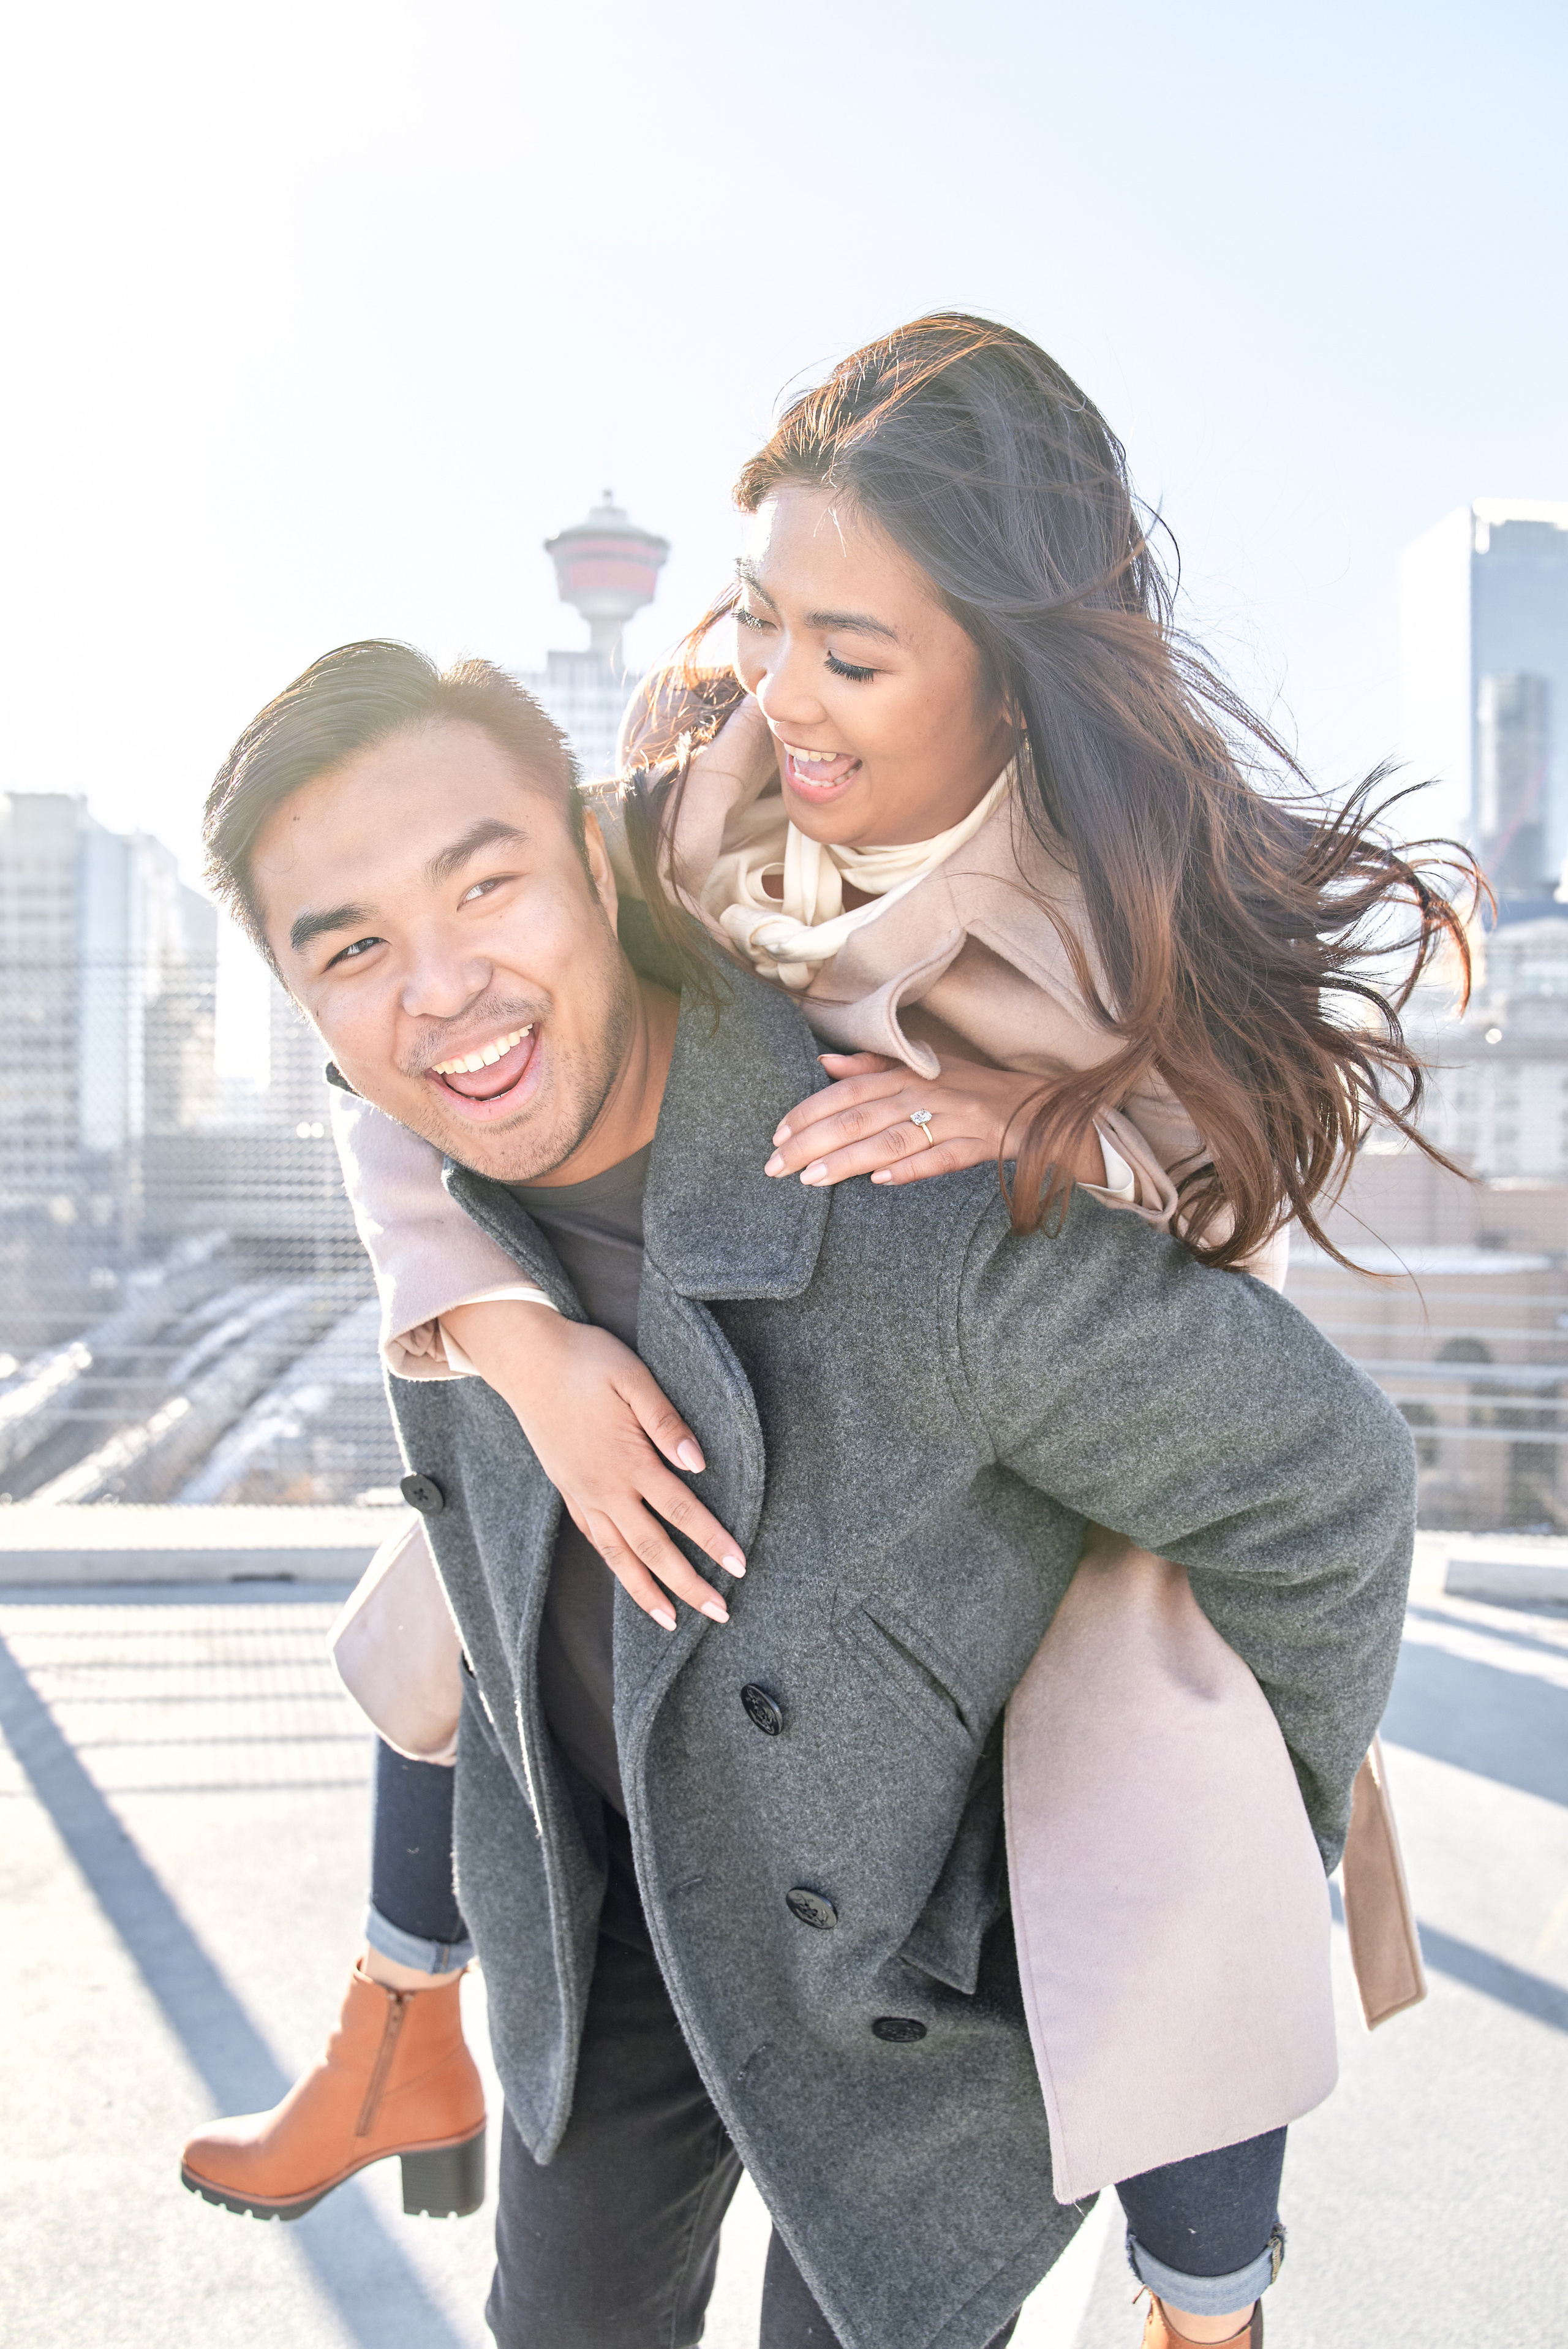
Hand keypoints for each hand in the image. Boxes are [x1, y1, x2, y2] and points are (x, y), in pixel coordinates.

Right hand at [439, 1302, 744, 1631]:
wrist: (527, 1360)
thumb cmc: (587, 1361)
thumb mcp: (633, 1378)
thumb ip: (666, 1421)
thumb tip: (698, 1464)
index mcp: (627, 1460)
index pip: (680, 1510)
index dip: (712, 1541)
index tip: (739, 1567)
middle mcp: (604, 1488)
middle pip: (653, 1548)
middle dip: (688, 1584)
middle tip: (720, 1614)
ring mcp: (582, 1494)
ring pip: (619, 1556)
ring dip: (648, 1592)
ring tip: (673, 1622)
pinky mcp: (568, 1492)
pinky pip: (595, 1541)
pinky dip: (615, 1567)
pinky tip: (630, 1580)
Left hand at [763, 1052, 1105, 1189]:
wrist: (1037, 1104)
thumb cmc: (971, 1087)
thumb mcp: (923, 1068)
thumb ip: (873, 1066)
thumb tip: (825, 1062)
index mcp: (909, 1074)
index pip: (849, 1090)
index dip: (811, 1111)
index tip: (778, 1133)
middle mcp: (927, 1093)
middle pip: (860, 1116)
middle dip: (813, 1141)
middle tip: (776, 1166)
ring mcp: (954, 1118)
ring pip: (893, 1140)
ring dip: (850, 1159)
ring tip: (812, 1178)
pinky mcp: (979, 1143)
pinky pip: (942, 1157)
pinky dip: (912, 1169)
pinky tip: (882, 1182)